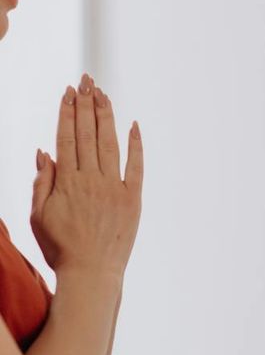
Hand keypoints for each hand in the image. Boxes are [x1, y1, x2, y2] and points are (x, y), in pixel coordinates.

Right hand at [30, 73, 143, 275]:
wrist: (91, 274)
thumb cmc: (60, 247)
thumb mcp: (39, 215)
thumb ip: (42, 181)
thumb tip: (43, 151)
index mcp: (67, 182)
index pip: (66, 138)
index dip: (67, 112)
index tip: (69, 91)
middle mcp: (91, 180)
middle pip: (87, 134)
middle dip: (86, 104)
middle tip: (87, 80)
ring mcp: (114, 188)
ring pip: (109, 144)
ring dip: (106, 116)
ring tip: (103, 94)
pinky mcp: (133, 198)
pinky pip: (136, 166)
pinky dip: (136, 145)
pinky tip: (133, 125)